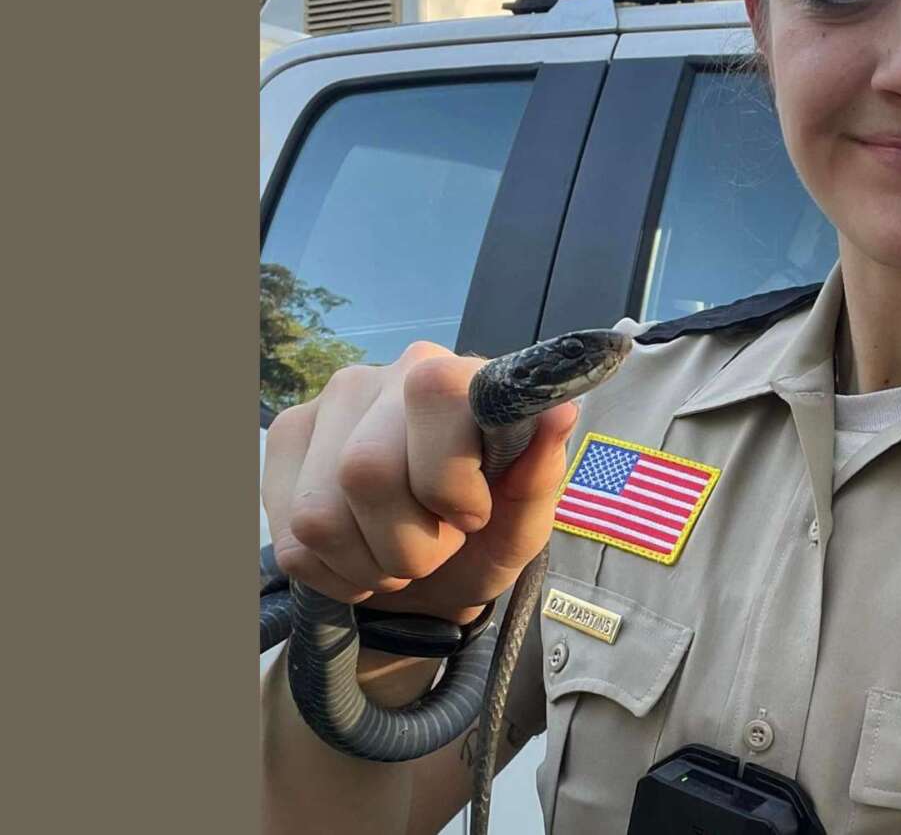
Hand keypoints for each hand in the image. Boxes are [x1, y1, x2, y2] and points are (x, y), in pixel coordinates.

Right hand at [262, 341, 576, 623]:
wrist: (433, 579)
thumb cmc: (486, 537)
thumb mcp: (525, 522)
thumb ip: (540, 474)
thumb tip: (559, 409)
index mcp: (460, 377)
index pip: (434, 393)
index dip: (448, 476)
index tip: (473, 514)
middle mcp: (389, 374)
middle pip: (364, 469)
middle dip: (408, 542)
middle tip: (437, 549)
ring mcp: (328, 405)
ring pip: (320, 513)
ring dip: (370, 563)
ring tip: (400, 554)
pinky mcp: (287, 443)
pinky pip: (291, 537)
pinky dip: (335, 572)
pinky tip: (363, 554)